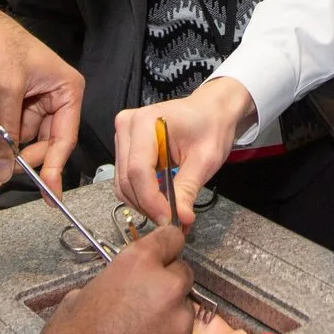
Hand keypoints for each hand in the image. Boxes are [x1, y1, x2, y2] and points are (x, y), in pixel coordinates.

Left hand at [0, 0, 80, 188]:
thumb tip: (2, 173)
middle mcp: (52, 97)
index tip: (48, 196)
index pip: (64, 139)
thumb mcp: (4, 92)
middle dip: (14, 147)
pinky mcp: (9, 101)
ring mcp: (30, 100)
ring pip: (16, 136)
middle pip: (39, 142)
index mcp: (66, 90)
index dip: (54, 167)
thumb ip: (5, 134)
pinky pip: (3, 127)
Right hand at [9, 223, 193, 333]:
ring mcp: (178, 324)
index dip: (165, 246)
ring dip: (167, 315)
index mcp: (138, 266)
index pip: (170, 238)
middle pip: (182, 274)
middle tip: (141, 301)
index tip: (162, 252)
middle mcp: (166, 289)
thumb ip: (111, 283)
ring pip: (182, 309)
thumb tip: (121, 288)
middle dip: (165, 283)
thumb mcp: (78, 298)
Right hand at [114, 77, 253, 227]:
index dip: (152, 200)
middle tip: (172, 222)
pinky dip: (141, 194)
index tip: (170, 220)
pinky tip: (160, 199)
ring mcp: (122, 136)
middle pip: (127, 179)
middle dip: (149, 205)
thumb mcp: (205, 160)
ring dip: (144, 203)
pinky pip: (125, 179)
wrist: (210, 111)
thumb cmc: (210, 127)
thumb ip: (187, 189)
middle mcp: (126, 126)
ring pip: (123, 183)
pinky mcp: (124, 146)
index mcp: (145, 123)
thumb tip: (179, 220)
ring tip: (169, 212)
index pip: (138, 171)